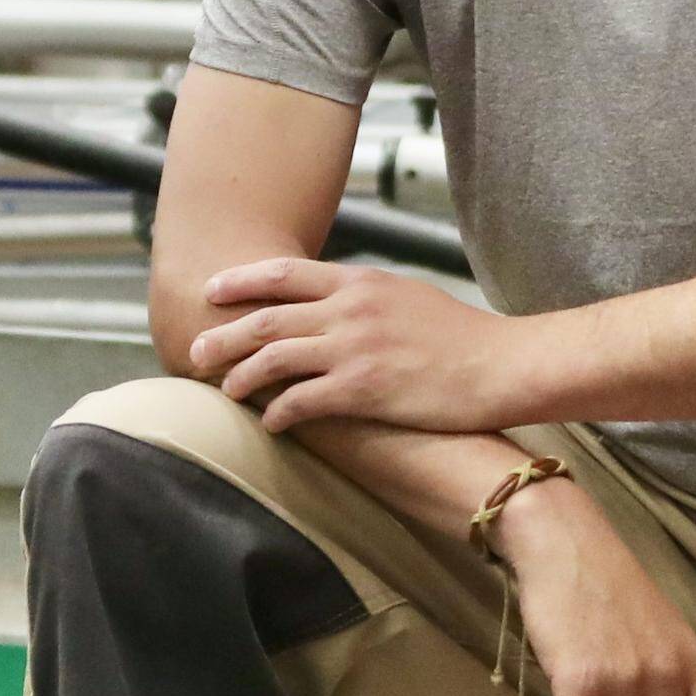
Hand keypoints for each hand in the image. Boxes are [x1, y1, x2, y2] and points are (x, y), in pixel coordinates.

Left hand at [191, 257, 539, 433]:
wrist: (501, 364)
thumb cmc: (461, 337)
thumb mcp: (407, 297)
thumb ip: (364, 298)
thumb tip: (333, 303)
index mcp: (360, 282)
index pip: (283, 273)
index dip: (240, 281)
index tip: (211, 290)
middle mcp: (350, 309)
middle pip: (266, 318)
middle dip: (223, 336)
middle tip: (194, 352)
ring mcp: (354, 348)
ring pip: (274, 358)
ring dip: (242, 376)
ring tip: (225, 392)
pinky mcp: (364, 389)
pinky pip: (302, 400)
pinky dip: (279, 412)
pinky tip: (270, 422)